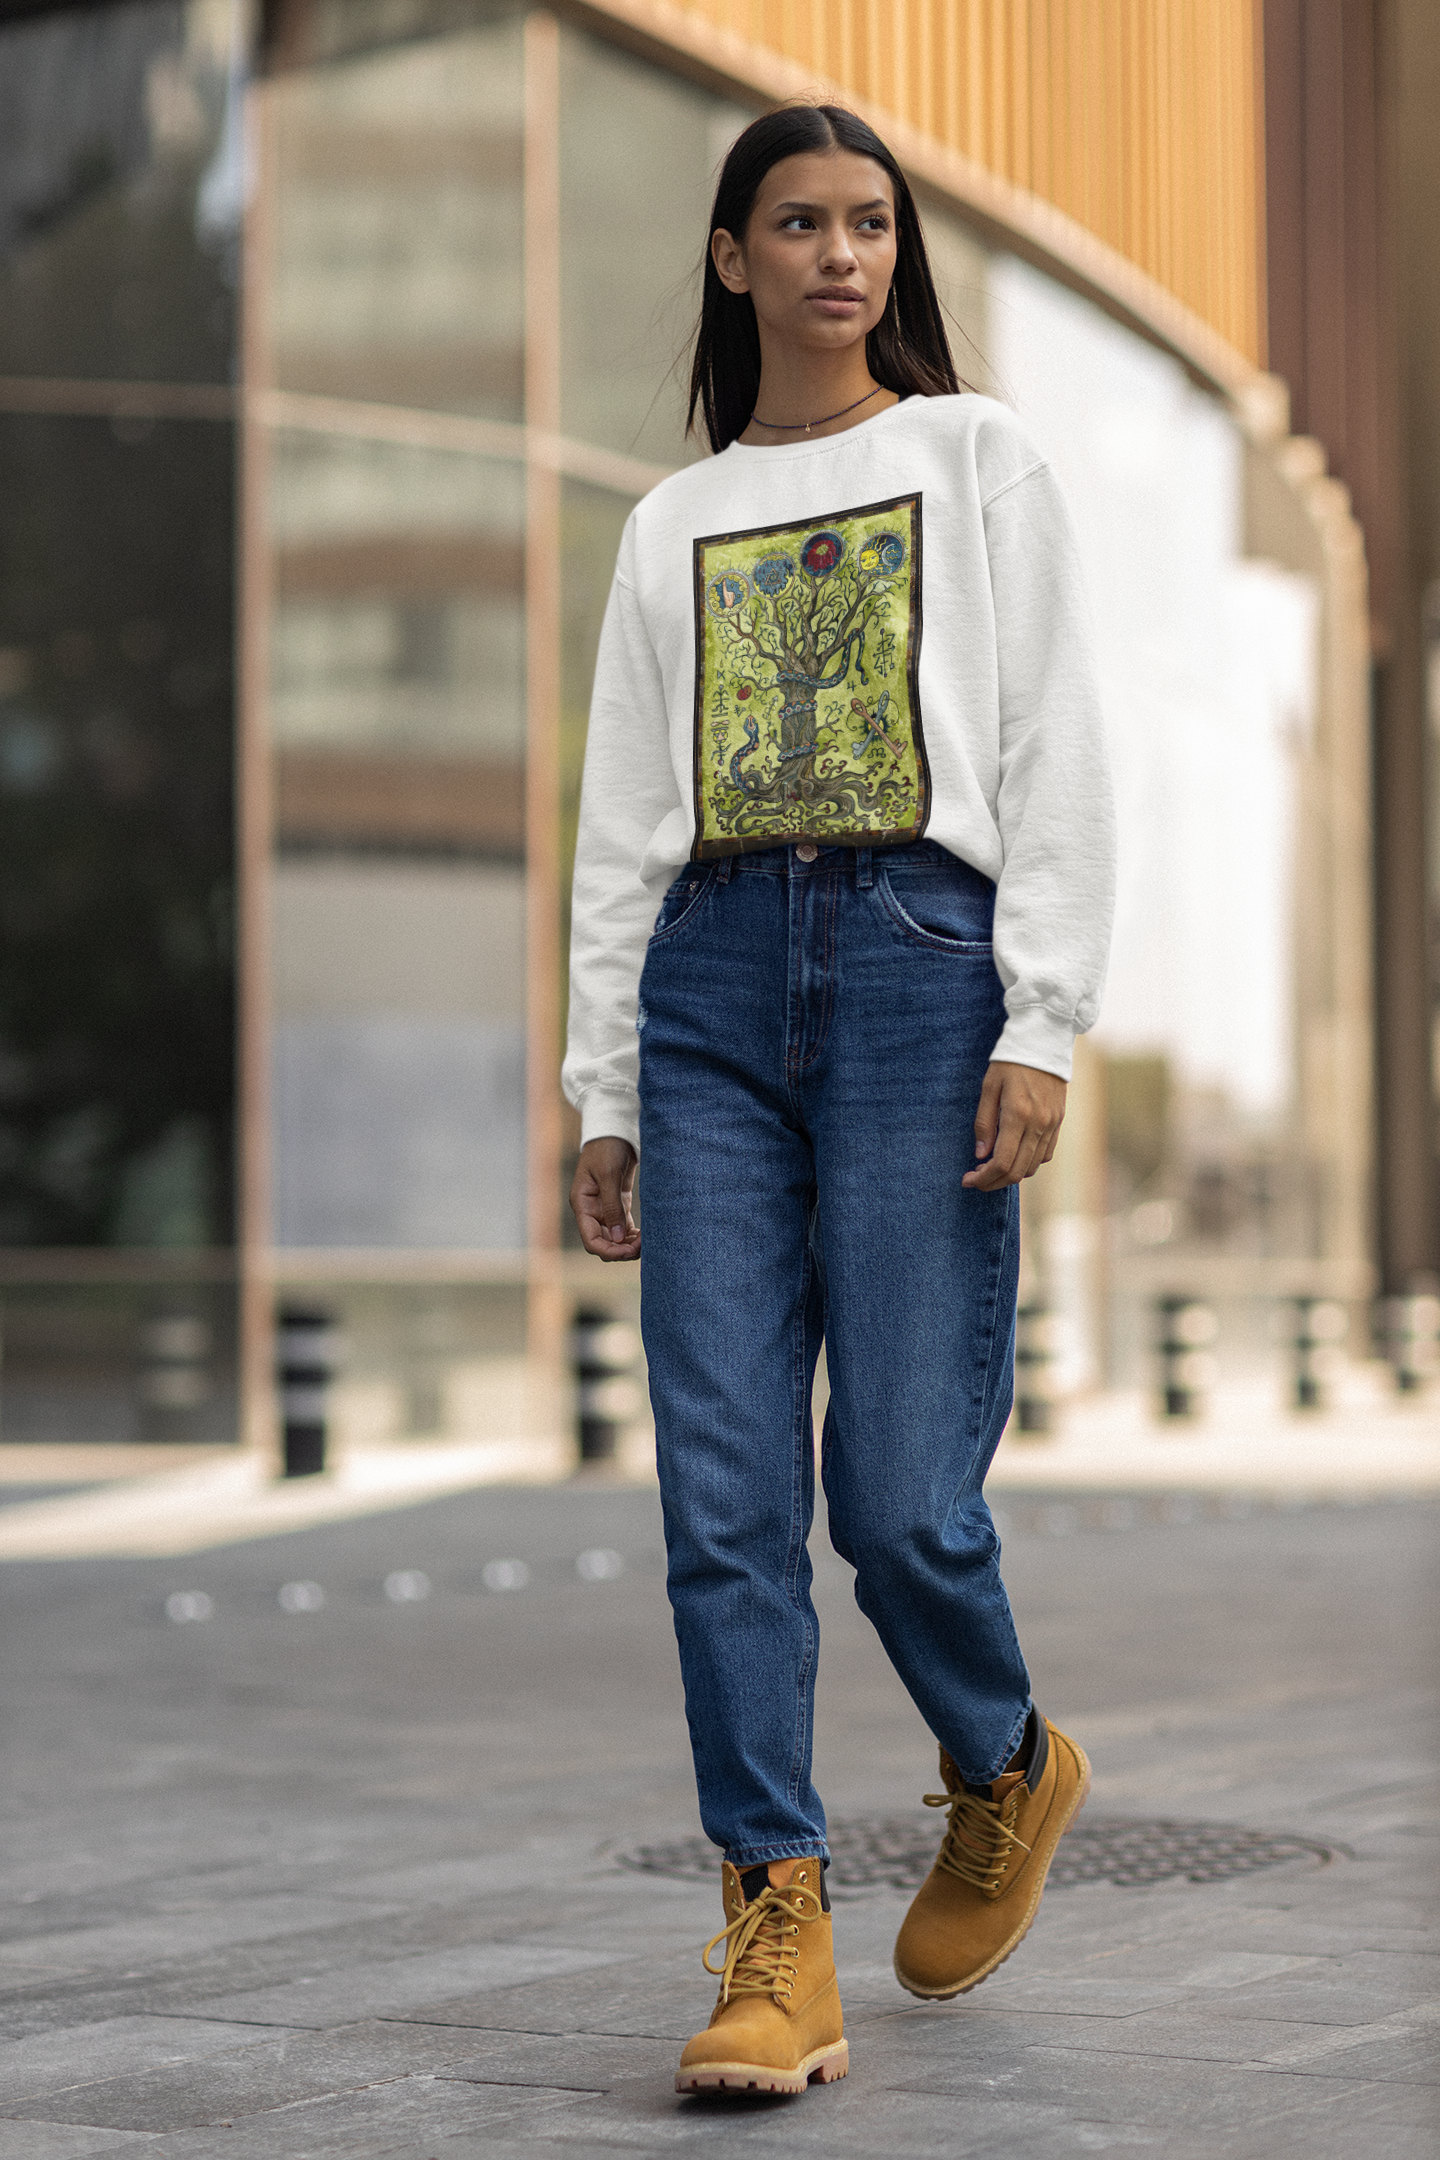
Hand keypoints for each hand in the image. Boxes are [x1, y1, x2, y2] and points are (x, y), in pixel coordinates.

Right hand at [570, 1137, 640, 1259]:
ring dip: (629, 1244)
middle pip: (604, 1243)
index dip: (610, 1251)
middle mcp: (591, 1210)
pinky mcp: (618, 1203)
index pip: (591, 1241)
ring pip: (615, 1238)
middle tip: (645, 1246)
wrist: (615, 1129)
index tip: (630, 1251)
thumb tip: (618, 1239)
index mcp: (582, 1205)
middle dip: (622, 1250)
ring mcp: (604, 1208)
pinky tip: (646, 1236)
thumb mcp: (608, 1175)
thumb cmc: (607, 1148)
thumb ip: (612, 1207)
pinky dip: (633, 1235)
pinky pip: (624, 1227)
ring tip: (648, 1242)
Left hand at [962, 1062, 1066, 1189]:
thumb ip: (984, 1123)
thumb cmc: (1010, 1062)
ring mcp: (1052, 1125)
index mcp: (1018, 1115)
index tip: (968, 1180)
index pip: (1002, 1162)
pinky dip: (1028, 1163)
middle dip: (994, 1182)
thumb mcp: (988, 1087)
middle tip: (976, 1179)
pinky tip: (1012, 1155)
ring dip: (1010, 1175)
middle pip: (1018, 1171)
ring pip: (1032, 1167)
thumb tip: (981, 1154)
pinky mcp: (1059, 1122)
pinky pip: (1045, 1154)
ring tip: (991, 1168)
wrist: (1043, 1043)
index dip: (984, 1178)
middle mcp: (1038, 1124)